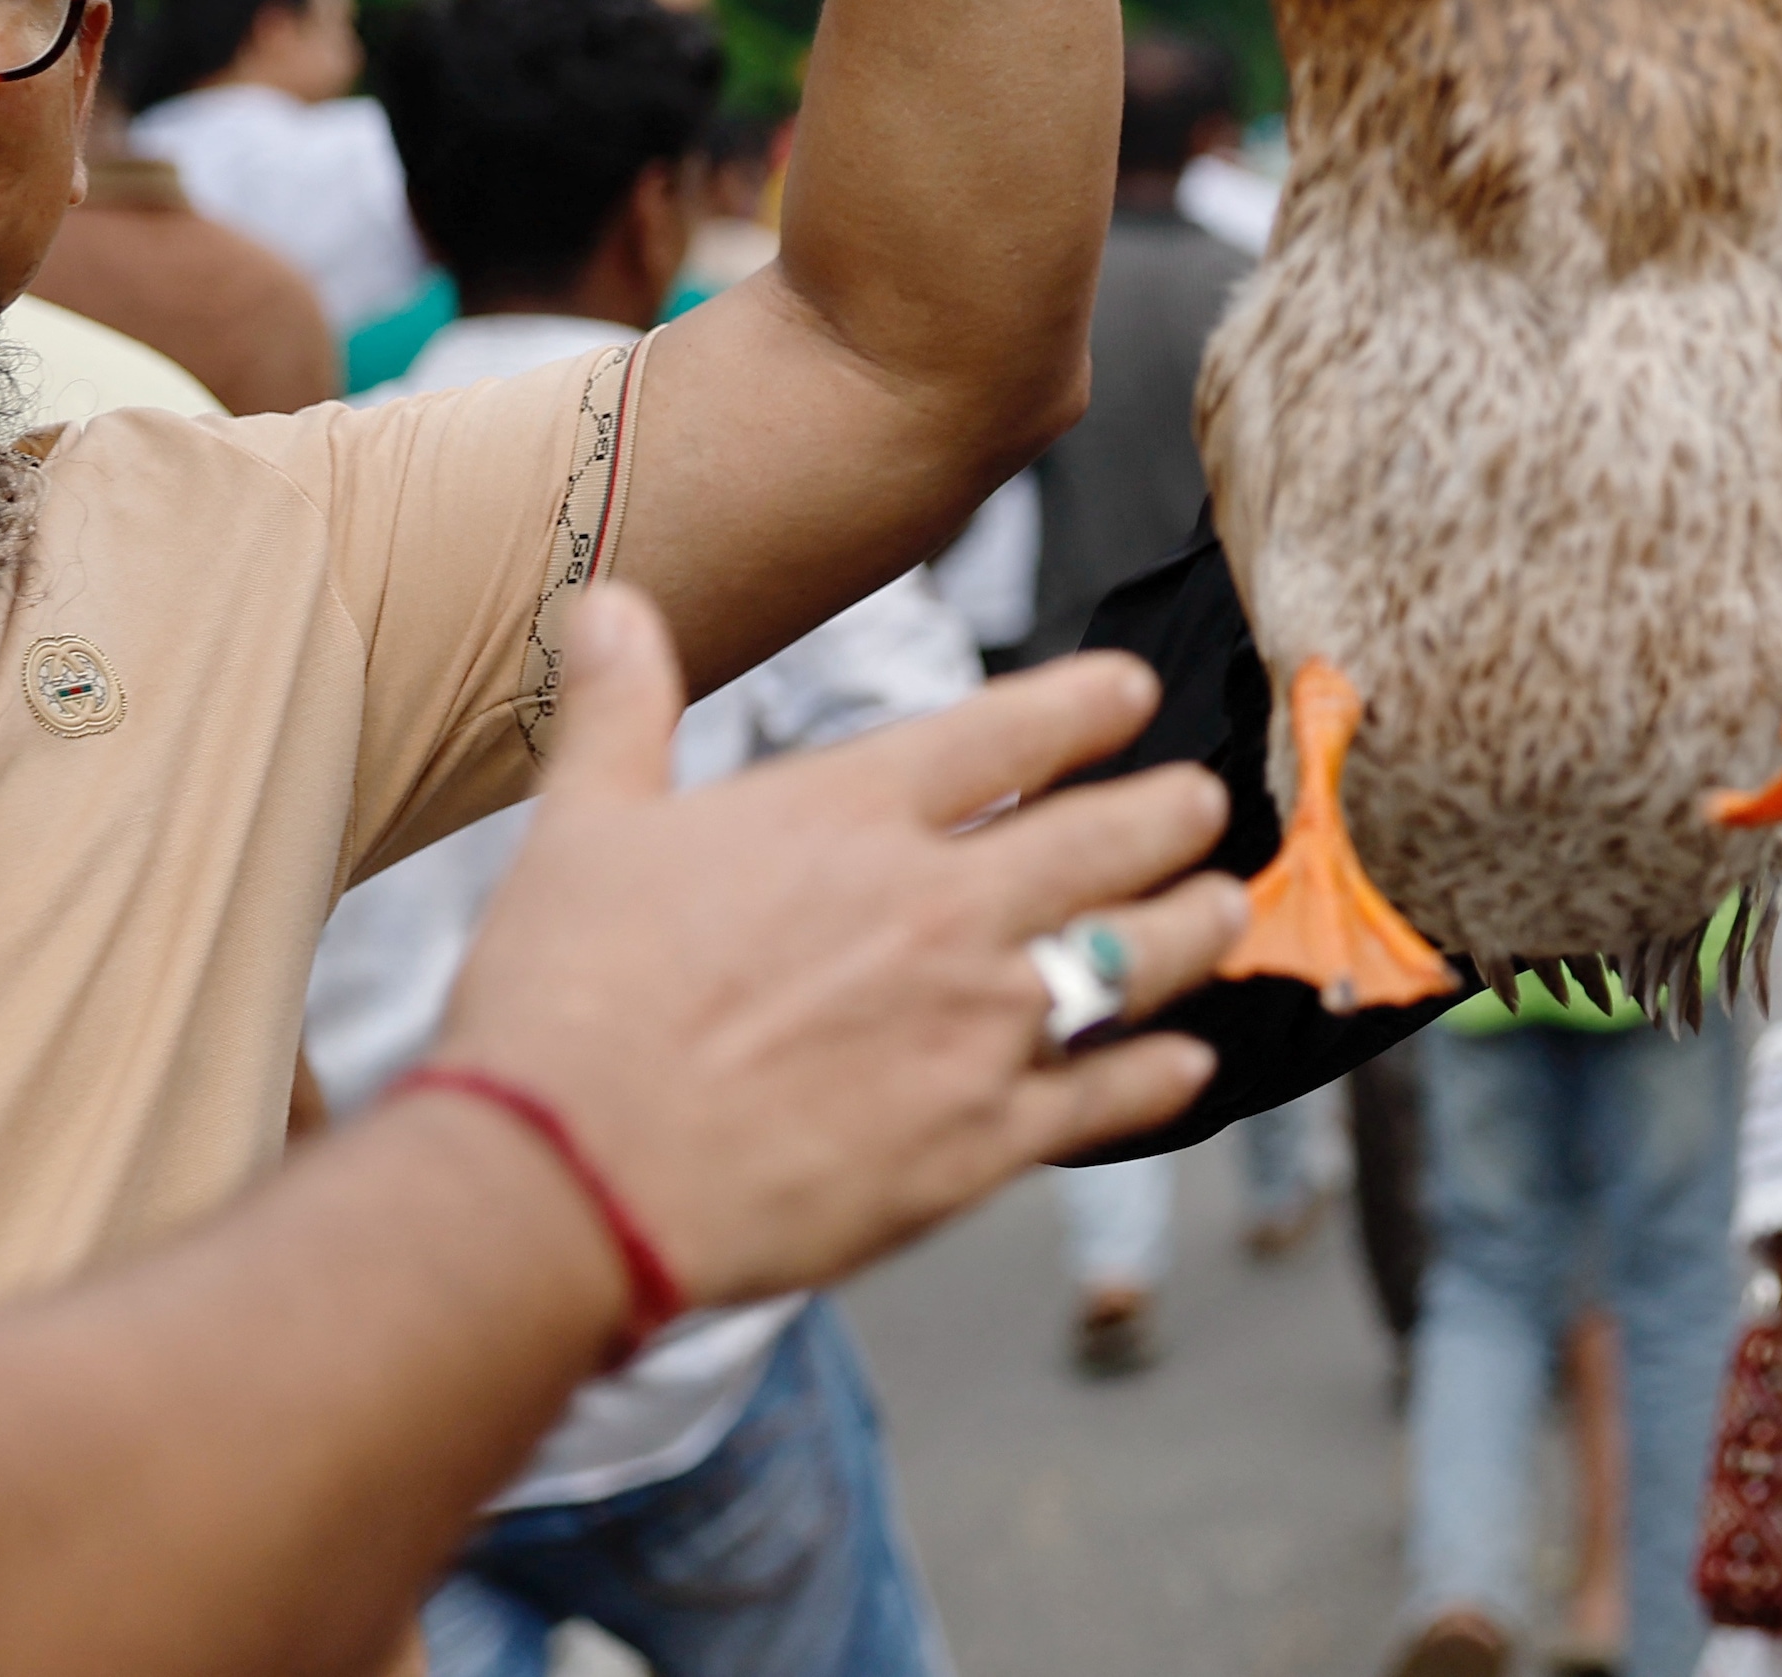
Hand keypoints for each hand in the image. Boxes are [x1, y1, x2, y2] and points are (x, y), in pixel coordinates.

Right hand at [427, 585, 1245, 1307]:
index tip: (1132, 695)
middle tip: (1204, 805)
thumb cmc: (559, 1004)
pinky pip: (1108, 1094)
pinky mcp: (980, 1140)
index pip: (1015, 728)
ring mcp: (975, 1022)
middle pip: (1113, 834)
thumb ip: (622, 709)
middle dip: (1175, 813)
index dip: (1091, 704)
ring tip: (1222, 912)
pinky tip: (1185, 1064)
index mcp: (853, 814)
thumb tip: (611, 599)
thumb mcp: (582, 827)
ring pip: (1140, 955)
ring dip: (1195, 927)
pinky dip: (1158, 1074)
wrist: (564, 1182)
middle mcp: (941, 904)